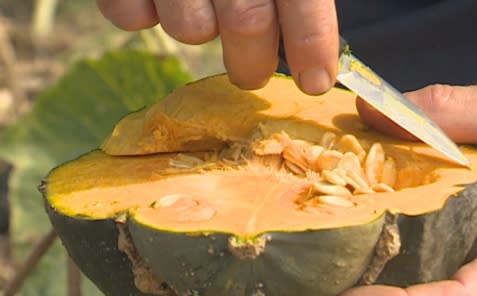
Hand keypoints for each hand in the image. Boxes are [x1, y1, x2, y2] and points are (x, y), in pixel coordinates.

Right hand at [96, 0, 338, 92]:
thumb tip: (318, 50)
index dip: (311, 42)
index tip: (316, 81)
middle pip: (247, 22)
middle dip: (254, 63)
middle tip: (253, 74)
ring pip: (191, 27)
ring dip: (198, 28)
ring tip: (199, 5)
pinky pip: (130, 15)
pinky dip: (142, 14)